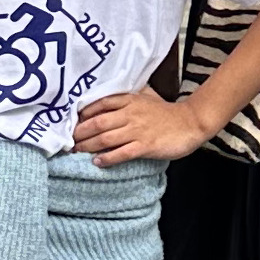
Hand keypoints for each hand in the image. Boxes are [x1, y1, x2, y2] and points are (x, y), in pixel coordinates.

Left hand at [74, 87, 212, 166]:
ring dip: (88, 146)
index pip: (100, 104)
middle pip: (97, 122)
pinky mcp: (146, 146)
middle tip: (67, 140)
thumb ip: (127, 97)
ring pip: (106, 138)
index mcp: (130, 100)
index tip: (71, 122)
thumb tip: (105, 101)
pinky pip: (122, 153)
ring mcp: (138, 130)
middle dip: (79, 132)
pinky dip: (107, 158)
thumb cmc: (166, 112)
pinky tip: (97, 162)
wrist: (191, 123)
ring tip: (76, 151)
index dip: (82, 113)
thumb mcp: (146, 97)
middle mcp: (131, 113)